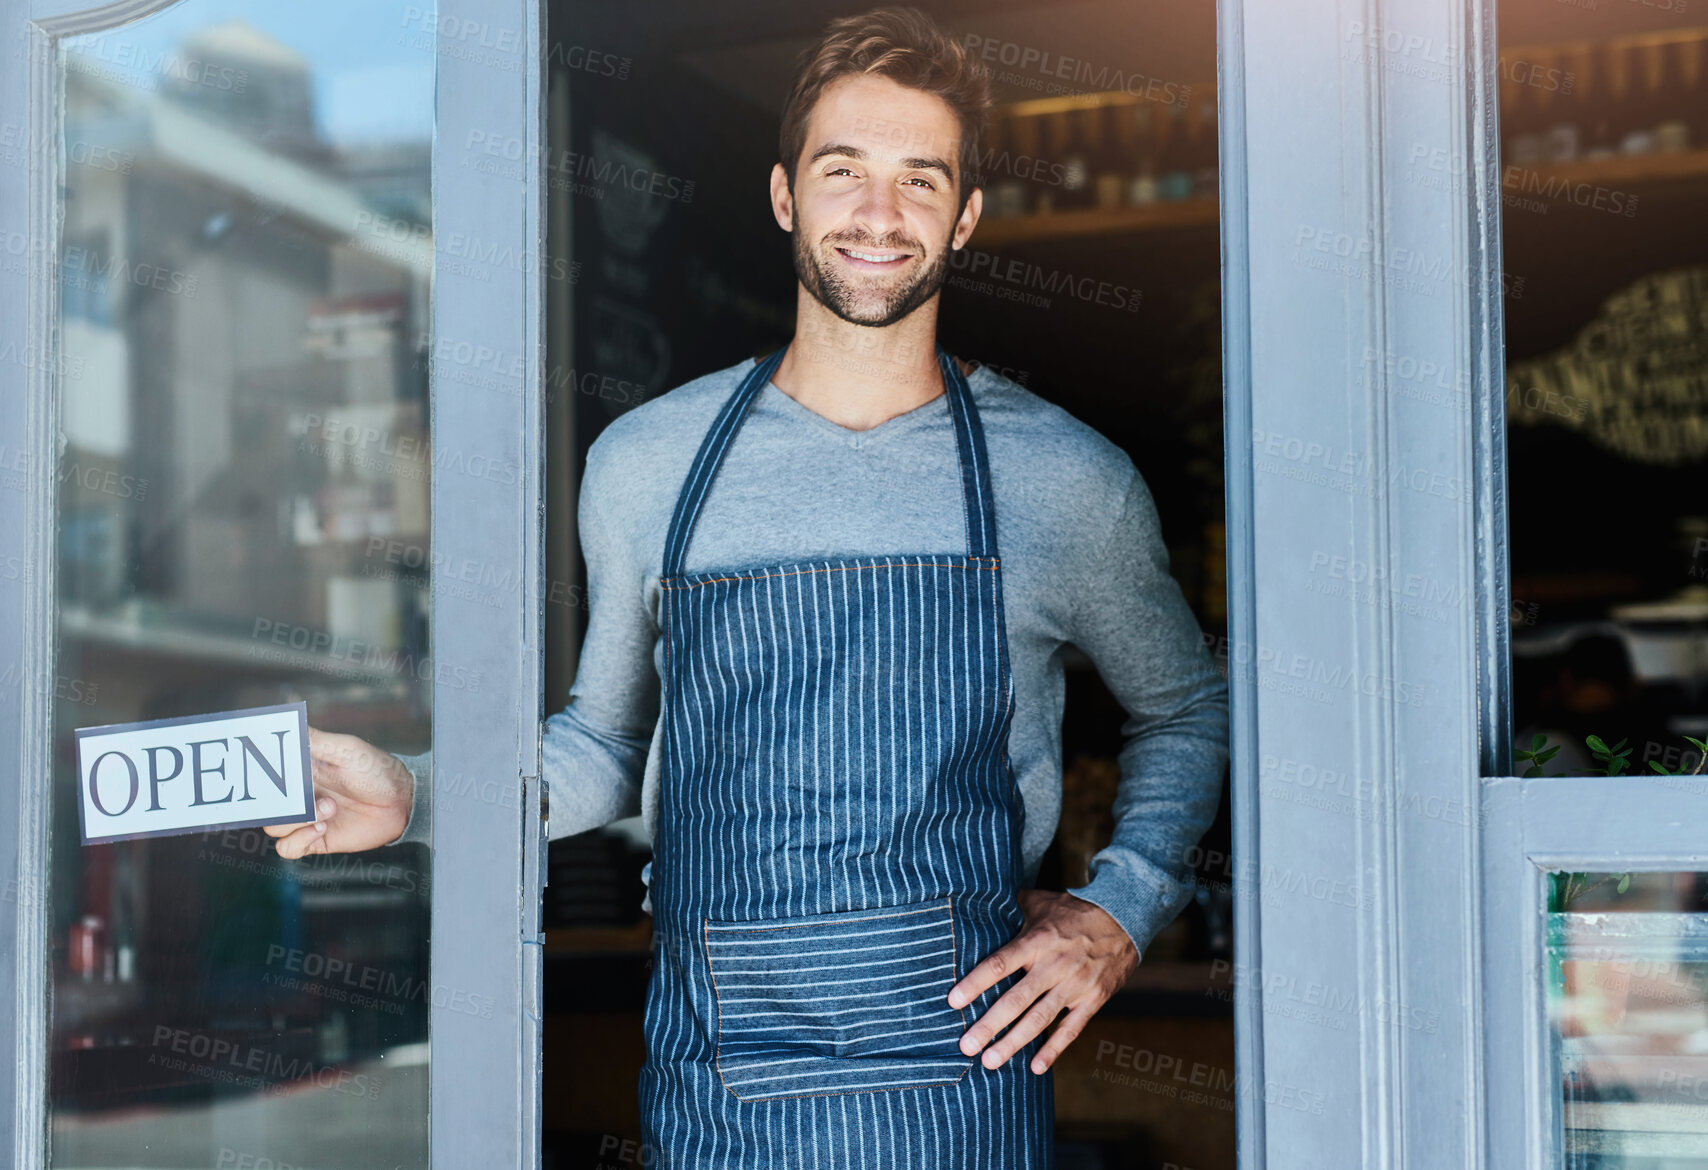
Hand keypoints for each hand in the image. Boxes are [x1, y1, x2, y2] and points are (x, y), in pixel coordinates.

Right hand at [262, 727, 413, 858]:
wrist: (402, 802)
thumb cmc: (376, 770)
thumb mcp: (346, 750)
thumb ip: (316, 740)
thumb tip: (289, 725)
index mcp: (300, 771)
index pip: (264, 775)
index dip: (254, 776)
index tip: (254, 773)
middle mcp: (299, 795)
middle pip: (264, 805)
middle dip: (273, 803)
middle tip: (297, 797)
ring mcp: (306, 818)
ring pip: (273, 827)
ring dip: (296, 820)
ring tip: (328, 808)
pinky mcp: (315, 839)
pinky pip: (288, 848)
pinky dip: (299, 840)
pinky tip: (322, 827)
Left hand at [946, 889, 1137, 1074]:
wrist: (1124, 920)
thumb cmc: (1073, 912)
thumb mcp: (1042, 902)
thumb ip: (1011, 905)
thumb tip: (978, 898)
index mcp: (1036, 941)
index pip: (1000, 963)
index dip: (976, 983)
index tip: (953, 1001)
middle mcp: (1053, 965)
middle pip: (1016, 1000)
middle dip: (989, 1025)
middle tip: (965, 1046)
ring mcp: (1074, 986)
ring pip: (1039, 1019)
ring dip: (1013, 1043)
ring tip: (990, 1062)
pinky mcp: (1092, 1000)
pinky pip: (1071, 1029)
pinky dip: (1054, 1049)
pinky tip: (1035, 1068)